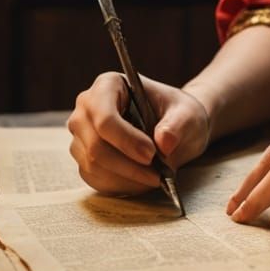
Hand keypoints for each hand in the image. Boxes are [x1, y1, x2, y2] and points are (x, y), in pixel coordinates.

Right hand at [67, 72, 211, 193]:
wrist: (174, 127)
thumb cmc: (177, 113)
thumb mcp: (187, 114)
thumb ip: (177, 125)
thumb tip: (164, 142)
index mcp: (109, 85)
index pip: (105, 117)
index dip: (126, 140)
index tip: (151, 154)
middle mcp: (87, 108)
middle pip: (96, 145)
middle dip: (128, 165)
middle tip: (156, 175)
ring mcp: (82, 135)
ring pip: (94, 166)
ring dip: (126, 178)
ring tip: (153, 177)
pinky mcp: (84, 158)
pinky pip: (95, 179)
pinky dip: (120, 185)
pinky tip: (141, 180)